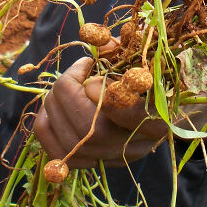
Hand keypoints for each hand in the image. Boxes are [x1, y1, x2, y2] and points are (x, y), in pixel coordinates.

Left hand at [33, 56, 165, 168]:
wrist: (150, 107)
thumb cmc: (146, 76)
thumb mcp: (143, 59)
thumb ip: (125, 51)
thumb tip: (101, 42)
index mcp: (160, 121)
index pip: (135, 117)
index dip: (107, 96)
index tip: (92, 72)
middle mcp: (137, 148)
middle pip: (93, 131)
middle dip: (70, 93)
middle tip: (78, 69)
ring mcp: (112, 160)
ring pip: (70, 142)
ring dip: (55, 104)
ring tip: (68, 82)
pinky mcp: (89, 163)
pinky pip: (54, 151)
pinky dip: (47, 123)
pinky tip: (58, 103)